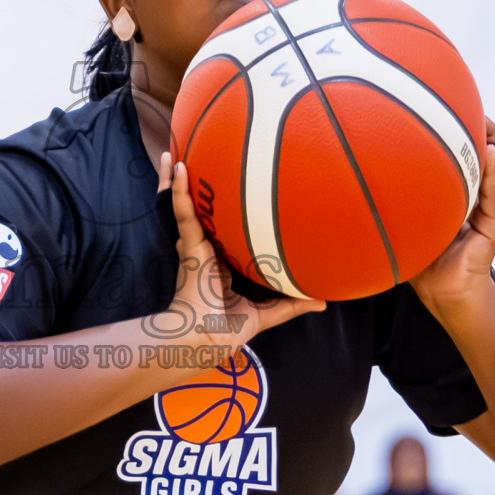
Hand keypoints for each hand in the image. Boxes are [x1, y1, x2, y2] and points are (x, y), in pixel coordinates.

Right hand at [160, 153, 323, 350]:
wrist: (206, 339)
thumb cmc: (225, 331)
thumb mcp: (264, 313)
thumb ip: (290, 304)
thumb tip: (322, 302)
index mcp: (217, 263)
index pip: (216, 231)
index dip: (215, 213)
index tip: (221, 194)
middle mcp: (204, 250)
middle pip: (195, 213)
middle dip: (188, 190)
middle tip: (186, 161)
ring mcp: (195, 246)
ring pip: (184, 206)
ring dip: (177, 180)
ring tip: (173, 154)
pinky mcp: (189, 245)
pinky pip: (184, 212)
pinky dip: (180, 190)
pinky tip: (179, 167)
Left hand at [410, 117, 494, 307]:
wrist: (443, 289)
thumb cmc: (421, 258)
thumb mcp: (407, 221)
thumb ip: (399, 199)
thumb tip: (365, 171)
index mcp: (450, 194)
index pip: (455, 157)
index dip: (453, 134)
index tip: (443, 108)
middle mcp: (469, 197)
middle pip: (475, 156)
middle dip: (474, 129)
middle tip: (466, 107)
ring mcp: (484, 208)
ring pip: (487, 169)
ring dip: (486, 144)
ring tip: (485, 124)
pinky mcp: (493, 222)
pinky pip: (491, 194)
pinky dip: (490, 173)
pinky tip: (489, 153)